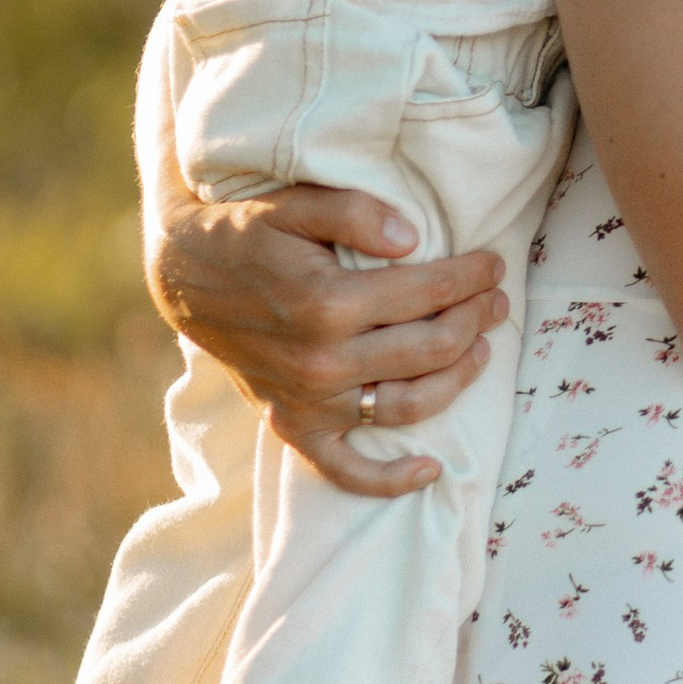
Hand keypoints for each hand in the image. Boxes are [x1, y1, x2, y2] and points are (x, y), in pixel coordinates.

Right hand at [151, 183, 509, 500]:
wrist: (185, 279)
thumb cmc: (247, 233)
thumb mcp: (295, 203)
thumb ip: (356, 212)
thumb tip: (414, 239)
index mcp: (328, 303)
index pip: (428, 293)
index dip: (470, 277)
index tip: (493, 264)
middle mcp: (323, 361)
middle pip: (429, 349)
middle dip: (475, 320)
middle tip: (497, 299)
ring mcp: (310, 402)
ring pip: (407, 406)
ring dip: (457, 380)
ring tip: (484, 348)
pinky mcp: (294, 426)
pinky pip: (346, 470)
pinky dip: (390, 480)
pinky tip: (431, 471)